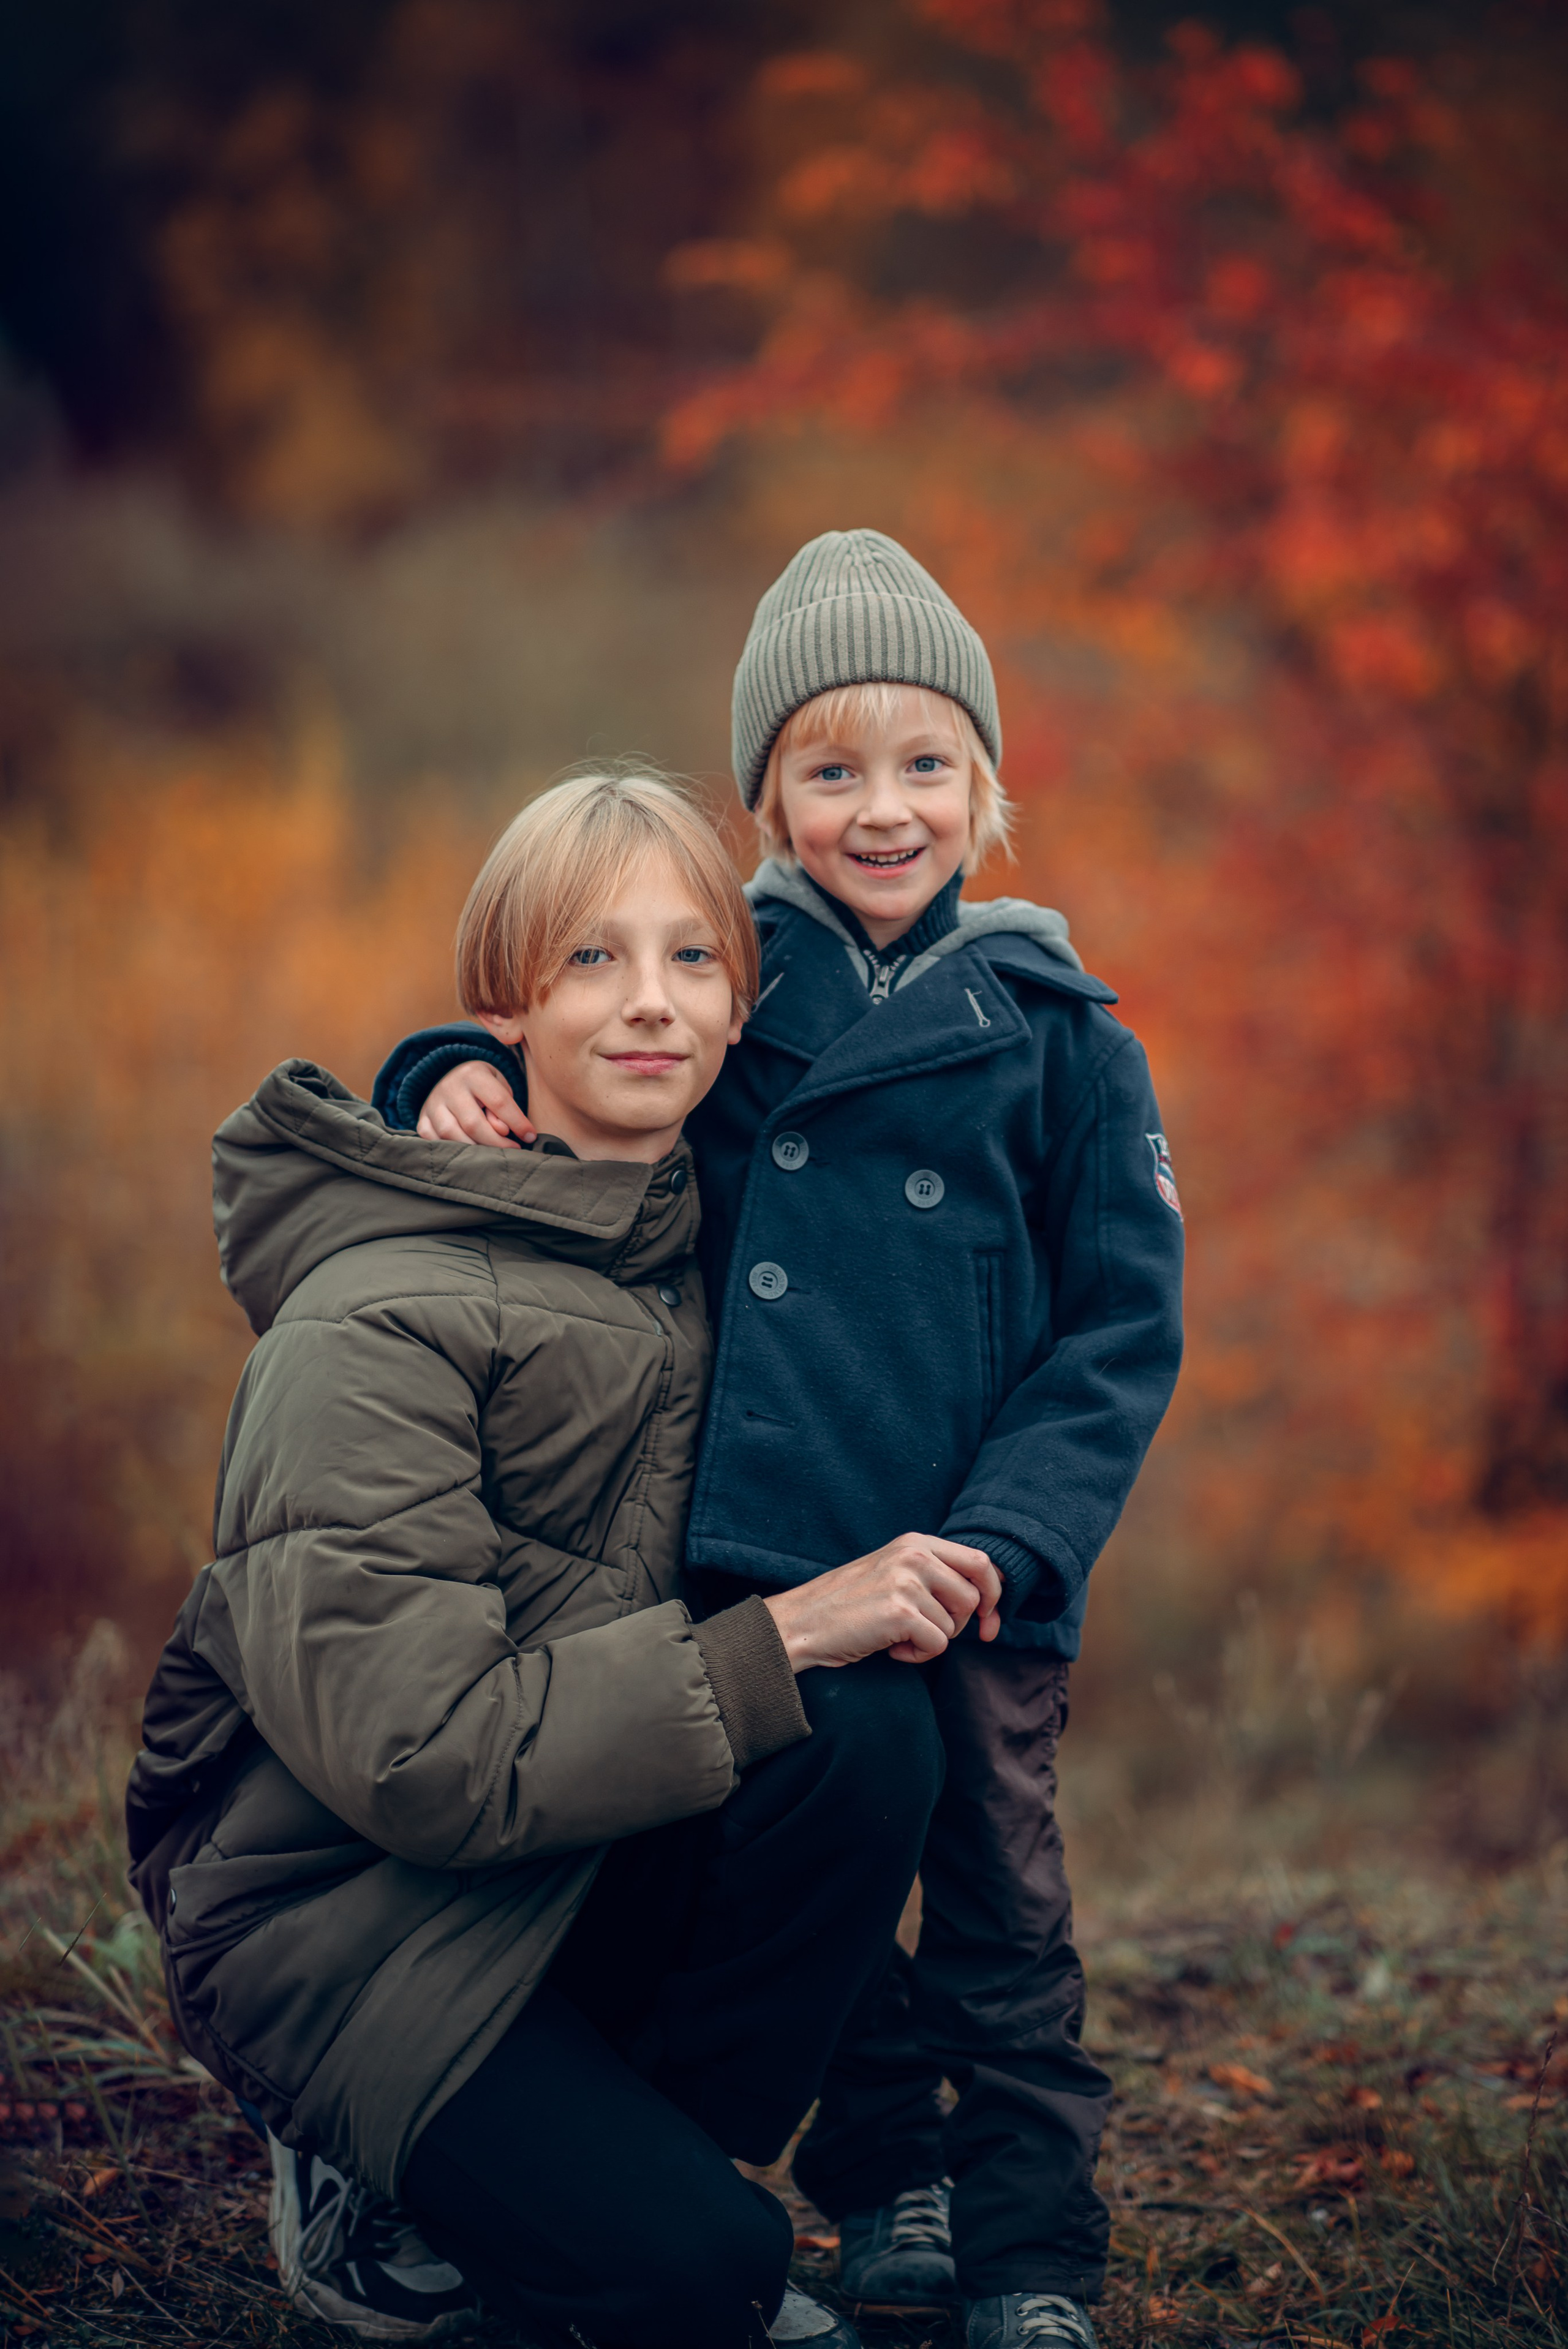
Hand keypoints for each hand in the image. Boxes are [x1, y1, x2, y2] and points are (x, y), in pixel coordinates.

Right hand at [417, 1061, 535, 1148]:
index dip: (517, 1122)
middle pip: (473, 1123)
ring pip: (451, 1135)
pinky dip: (451, 1150)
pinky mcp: (422, 1120)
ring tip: (491, 1153)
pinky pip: (434, 1141)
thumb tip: (502, 1131)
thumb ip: (504, 1107)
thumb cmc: (483, 1087)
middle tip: (512, 1150)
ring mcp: (432, 1105)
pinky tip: (467, 1153)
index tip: (530, 1137)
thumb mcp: (499, 1086)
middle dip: (496, 1142)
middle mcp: (449, 1087)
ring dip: (475, 1149)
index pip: (498, 1101)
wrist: (449, 1078)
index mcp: (473, 1074)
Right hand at [763, 1534, 1001, 1671]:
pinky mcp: (900, 1612)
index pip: (981, 1561)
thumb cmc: (849, 1606)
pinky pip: (937, 1645)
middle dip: (961, 1625)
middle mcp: (915, 1555)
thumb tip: (988, 1603)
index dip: (993, 1594)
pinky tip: (891, 1649)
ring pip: (955, 1625)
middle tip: (931, 1635)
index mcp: (916, 1543)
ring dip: (931, 1642)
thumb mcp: (894, 1573)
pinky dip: (918, 1656)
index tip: (988, 1621)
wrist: (803, 1624)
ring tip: (897, 1637)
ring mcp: (907, 1582)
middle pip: (973, 1596)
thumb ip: (934, 1576)